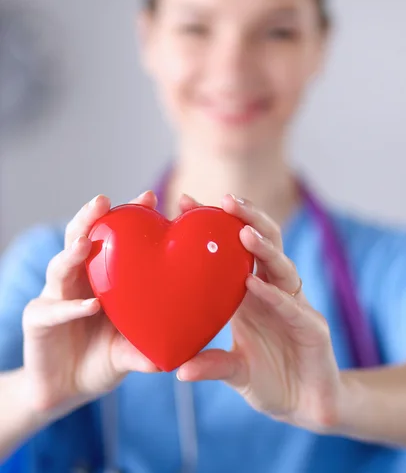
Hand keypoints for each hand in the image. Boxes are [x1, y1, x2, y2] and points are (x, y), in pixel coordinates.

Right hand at [21, 192, 159, 417]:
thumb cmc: (102, 360)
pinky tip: (91, 305)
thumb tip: (184, 352)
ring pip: (61, 267)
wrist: (66, 390)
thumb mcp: (132, 350)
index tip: (151, 197)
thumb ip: (151, 346)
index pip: (114, 239)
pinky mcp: (38, 321)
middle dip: (90, 218)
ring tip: (87, 241)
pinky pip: (54, 311)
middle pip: (80, 240)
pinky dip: (72, 307)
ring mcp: (56, 298)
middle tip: (103, 201)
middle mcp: (78, 281)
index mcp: (102, 277)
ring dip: (73, 252)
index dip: (129, 218)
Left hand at [176, 195, 342, 431]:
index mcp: (252, 296)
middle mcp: (274, 293)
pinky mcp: (313, 328)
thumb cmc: (272, 381)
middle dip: (248, 218)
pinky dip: (274, 296)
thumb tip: (179, 369)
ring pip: (283, 267)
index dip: (214, 227)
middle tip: (223, 200)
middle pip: (265, 245)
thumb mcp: (235, 372)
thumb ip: (212, 365)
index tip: (183, 202)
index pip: (234, 251)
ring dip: (265, 248)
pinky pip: (292, 307)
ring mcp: (295, 307)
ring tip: (242, 231)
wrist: (308, 405)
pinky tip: (255, 285)